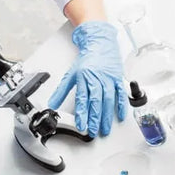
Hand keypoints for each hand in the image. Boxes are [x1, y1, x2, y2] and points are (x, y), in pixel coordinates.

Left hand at [47, 21, 127, 136]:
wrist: (100, 43)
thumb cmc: (87, 59)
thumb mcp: (71, 74)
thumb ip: (61, 91)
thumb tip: (52, 103)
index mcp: (84, 77)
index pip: (82, 98)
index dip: (81, 113)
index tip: (81, 125)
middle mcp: (97, 78)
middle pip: (96, 101)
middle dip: (94, 118)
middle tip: (92, 131)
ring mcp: (109, 79)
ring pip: (108, 100)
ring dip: (107, 116)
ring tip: (104, 129)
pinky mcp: (118, 79)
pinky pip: (121, 94)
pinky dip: (122, 105)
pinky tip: (120, 116)